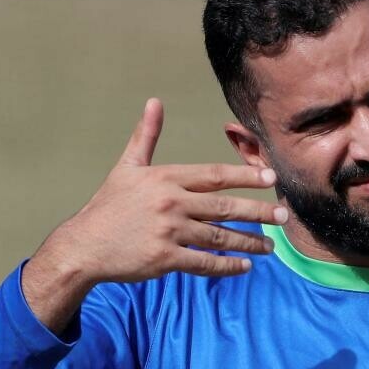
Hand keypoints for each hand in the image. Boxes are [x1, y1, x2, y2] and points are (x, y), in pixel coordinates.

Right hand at [23, 98, 287, 331]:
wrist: (84, 245)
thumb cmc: (108, 206)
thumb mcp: (126, 168)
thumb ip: (146, 136)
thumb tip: (155, 102)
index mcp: (164, 179)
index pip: (213, 175)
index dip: (245, 175)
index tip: (271, 178)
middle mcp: (170, 203)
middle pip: (224, 206)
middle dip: (258, 211)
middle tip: (284, 215)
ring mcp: (168, 232)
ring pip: (219, 237)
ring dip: (249, 242)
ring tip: (270, 246)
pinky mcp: (164, 259)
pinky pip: (204, 262)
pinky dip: (227, 265)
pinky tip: (245, 266)